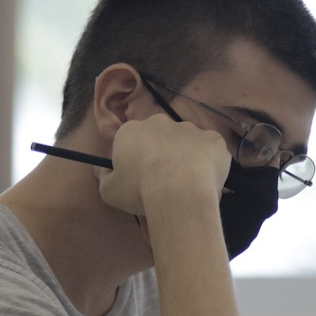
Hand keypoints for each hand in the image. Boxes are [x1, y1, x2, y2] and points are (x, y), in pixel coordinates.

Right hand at [95, 114, 230, 215]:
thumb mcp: (109, 190)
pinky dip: (210, 161)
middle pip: (160, 137)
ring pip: (187, 141)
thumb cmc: (140, 191)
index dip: (136, 159)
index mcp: (132, 130)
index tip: (141, 177)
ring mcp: (190, 128)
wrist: (180, 192)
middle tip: (166, 180)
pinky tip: (207, 178)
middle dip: (162, 154)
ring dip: (186, 156)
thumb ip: (104, 177)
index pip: (131, 140)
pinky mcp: (214, 139)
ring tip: (188, 182)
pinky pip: (212, 148)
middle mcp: (161, 123)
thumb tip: (101, 169)